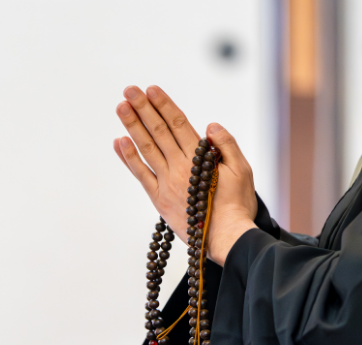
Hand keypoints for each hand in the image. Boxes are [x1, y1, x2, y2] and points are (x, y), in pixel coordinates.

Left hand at [114, 85, 258, 265]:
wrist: (227, 238)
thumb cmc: (238, 205)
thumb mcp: (242, 170)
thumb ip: (227, 145)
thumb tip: (210, 126)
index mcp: (200, 158)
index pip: (178, 124)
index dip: (163, 105)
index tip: (151, 89)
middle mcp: (180, 167)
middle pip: (158, 131)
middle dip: (143, 108)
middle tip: (129, 90)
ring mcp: (167, 182)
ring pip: (146, 148)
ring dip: (132, 126)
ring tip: (121, 107)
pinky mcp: (159, 199)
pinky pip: (141, 175)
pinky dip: (129, 158)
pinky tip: (119, 142)